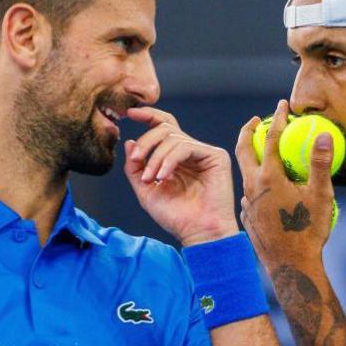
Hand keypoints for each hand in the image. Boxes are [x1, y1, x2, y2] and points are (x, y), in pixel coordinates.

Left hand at [124, 107, 238, 246]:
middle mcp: (190, 152)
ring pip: (173, 137)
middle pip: (165, 128)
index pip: (162, 127)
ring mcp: (204, 153)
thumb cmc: (176, 217)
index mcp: (175, 157)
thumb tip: (129, 142)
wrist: (198, 233)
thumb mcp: (146, 191)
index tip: (129, 113)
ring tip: (151, 179)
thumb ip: (135, 168)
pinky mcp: (216, 156)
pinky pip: (186, 146)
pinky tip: (163, 177)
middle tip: (136, 159)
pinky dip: (170, 160)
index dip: (148, 116)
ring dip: (156, 157)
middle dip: (147, 142)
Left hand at [234, 100, 334, 268]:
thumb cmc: (308, 231)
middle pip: (244, 150)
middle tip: (256, 119)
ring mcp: (249, 203)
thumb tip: (324, 134)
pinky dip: (255, 181)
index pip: (272, 138)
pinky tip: (265, 187)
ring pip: (245, 173)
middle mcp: (254, 187)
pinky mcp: (248, 217)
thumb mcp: (321, 195)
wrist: (291, 266)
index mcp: (269, 177)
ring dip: (251, 157)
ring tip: (262, 151)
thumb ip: (321, 163)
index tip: (282, 105)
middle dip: (249, 130)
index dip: (278, 118)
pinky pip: (250, 193)